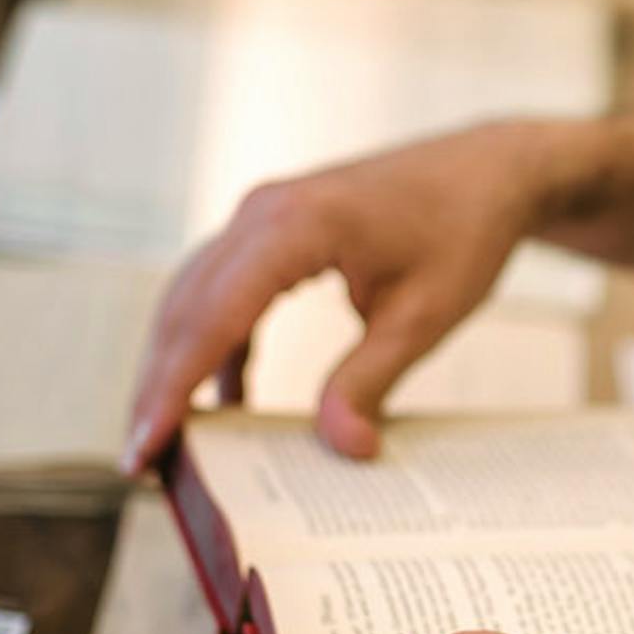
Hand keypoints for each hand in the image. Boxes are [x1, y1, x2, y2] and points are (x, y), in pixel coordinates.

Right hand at [122, 120, 569, 468]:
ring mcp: (265, 213)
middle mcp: (264, 211)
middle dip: (159, 388)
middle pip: (186, 309)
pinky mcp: (276, 226)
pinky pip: (226, 288)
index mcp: (298, 225)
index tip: (144, 450)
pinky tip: (229, 400)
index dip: (173, 390)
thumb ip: (371, 380)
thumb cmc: (466, 230)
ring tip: (168, 439)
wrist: (491, 169)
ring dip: (178, 364)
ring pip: (195, 297)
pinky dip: (218, 343)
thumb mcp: (425, 316)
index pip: (212, 318)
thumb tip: (343, 450)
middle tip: (141, 464)